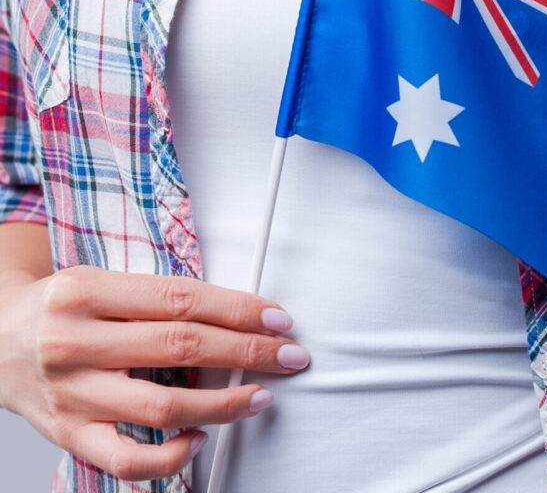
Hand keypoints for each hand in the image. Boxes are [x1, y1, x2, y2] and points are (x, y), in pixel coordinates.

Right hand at [0, 264, 308, 480]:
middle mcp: (76, 341)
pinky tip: (199, 438)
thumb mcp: (103, 281)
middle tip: (288, 355)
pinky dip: (171, 457)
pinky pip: (126, 460)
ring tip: (260, 396)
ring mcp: (71, 393)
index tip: (278, 320)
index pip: (181, 299)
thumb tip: (238, 316)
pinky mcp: (67, 434)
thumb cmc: (62, 308)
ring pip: (162, 407)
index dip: (238, 310)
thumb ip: (160, 298)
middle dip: (248, 353)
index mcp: (88, 291)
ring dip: (225, 405)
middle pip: (180, 348)